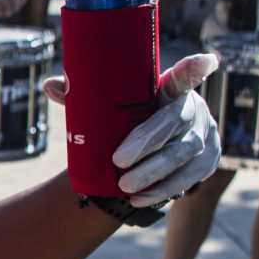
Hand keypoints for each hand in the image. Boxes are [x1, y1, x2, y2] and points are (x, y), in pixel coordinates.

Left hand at [41, 52, 221, 206]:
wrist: (145, 155)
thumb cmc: (125, 125)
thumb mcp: (111, 110)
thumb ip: (83, 98)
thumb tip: (49, 86)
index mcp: (170, 91)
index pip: (184, 77)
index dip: (193, 69)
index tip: (203, 60)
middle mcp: (194, 109)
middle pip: (175, 123)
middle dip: (147, 145)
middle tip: (117, 164)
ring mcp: (205, 135)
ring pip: (185, 154)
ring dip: (155, 174)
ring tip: (125, 187)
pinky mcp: (208, 161)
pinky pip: (190, 177)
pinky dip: (164, 189)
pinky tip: (140, 198)